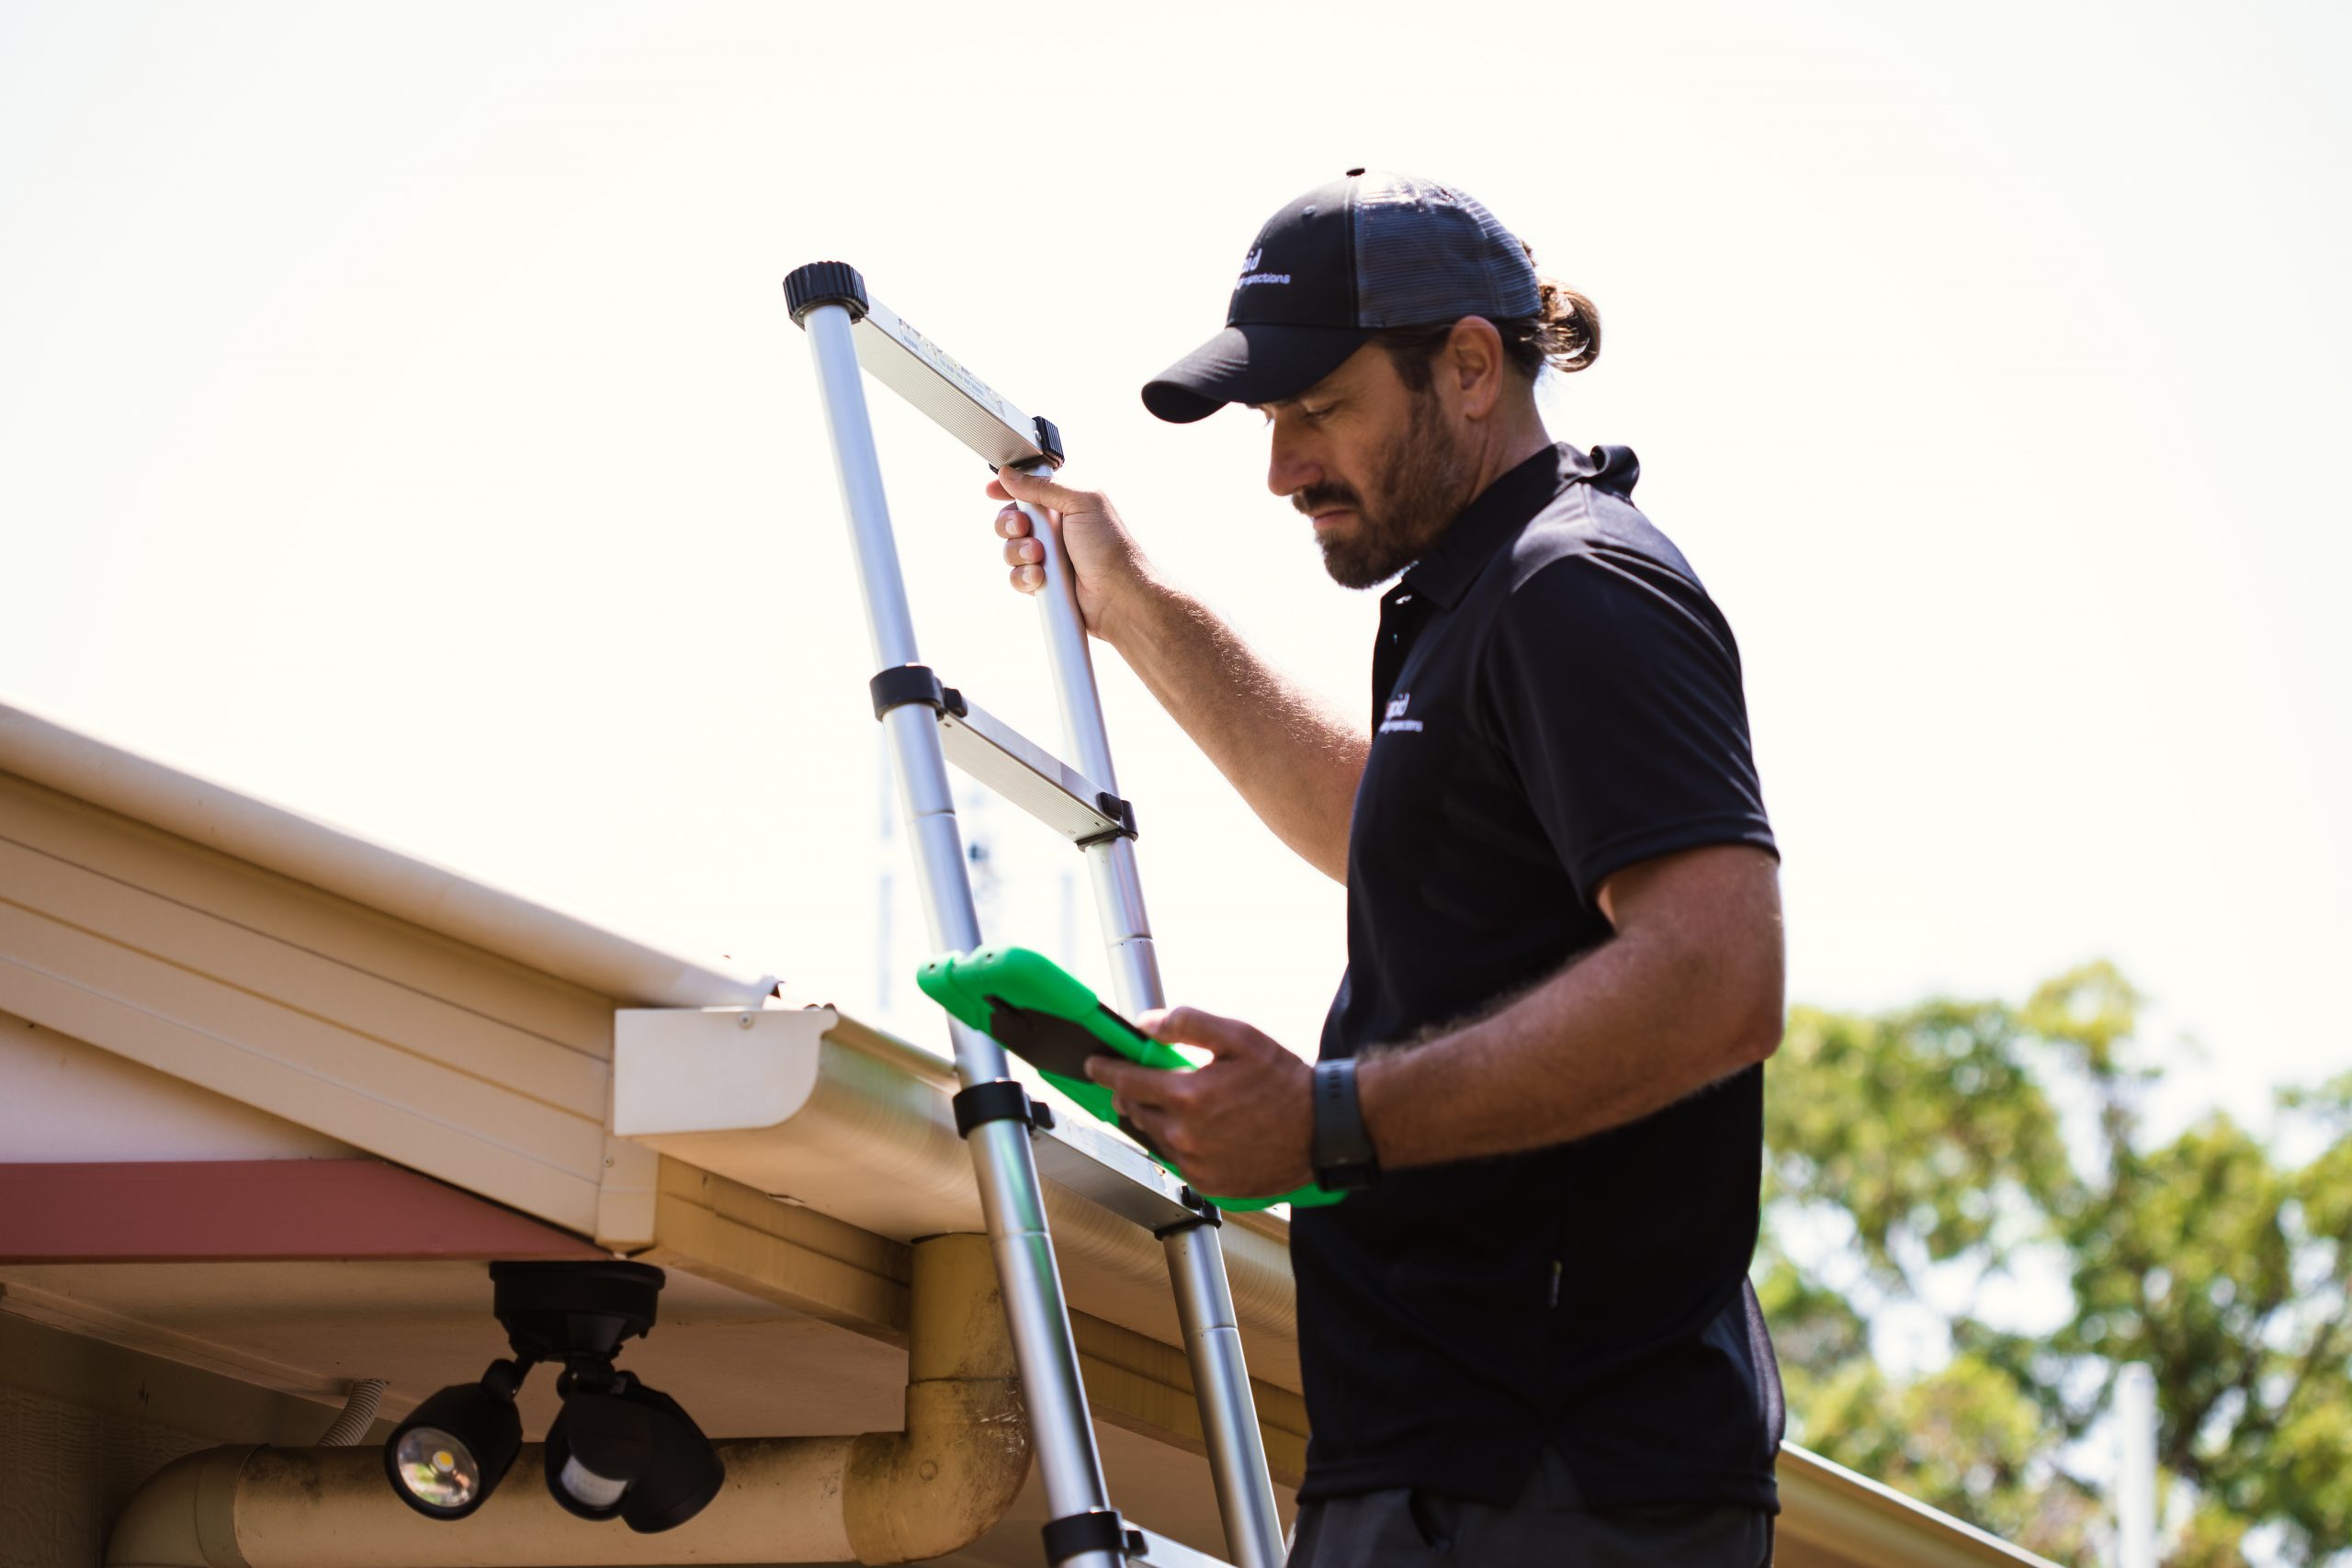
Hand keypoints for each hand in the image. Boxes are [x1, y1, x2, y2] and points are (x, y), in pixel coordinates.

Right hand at [988, 467, 1155, 643]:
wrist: (1120, 595)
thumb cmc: (1110, 547)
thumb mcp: (1081, 502)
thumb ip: (1044, 486)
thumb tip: (1009, 475)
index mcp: (1066, 503)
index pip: (1029, 489)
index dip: (1008, 489)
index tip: (992, 490)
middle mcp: (1056, 528)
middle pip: (1011, 519)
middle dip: (1010, 523)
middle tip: (1023, 527)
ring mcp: (1048, 556)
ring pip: (1010, 549)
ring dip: (1019, 551)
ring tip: (1039, 556)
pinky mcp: (1043, 582)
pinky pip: (1016, 576)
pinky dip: (1024, 576)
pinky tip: (1040, 578)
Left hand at [1084, 1006, 1314, 1197]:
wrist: (1321, 1130)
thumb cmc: (1284, 1081)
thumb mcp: (1239, 1037)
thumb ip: (1187, 1023)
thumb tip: (1146, 1024)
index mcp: (1188, 1096)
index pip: (1125, 1081)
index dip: (1104, 1069)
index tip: (1093, 1064)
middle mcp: (1185, 1135)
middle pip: (1134, 1111)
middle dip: (1130, 1093)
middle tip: (1140, 1081)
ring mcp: (1196, 1164)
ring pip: (1154, 1137)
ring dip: (1155, 1118)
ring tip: (1179, 1103)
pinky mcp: (1209, 1184)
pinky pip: (1177, 1162)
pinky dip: (1179, 1143)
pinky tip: (1201, 1130)